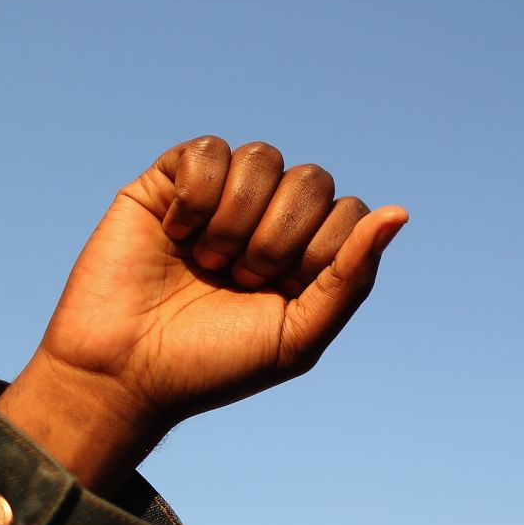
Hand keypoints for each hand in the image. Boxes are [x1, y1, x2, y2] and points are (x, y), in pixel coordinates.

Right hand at [0, 136, 406, 490]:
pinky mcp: (170, 181)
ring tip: (207, 261)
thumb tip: (400, 212)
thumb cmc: (211, 365)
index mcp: (306, 253)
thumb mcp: (297, 336)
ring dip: (237, 218)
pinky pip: (209, 150)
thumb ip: (351, 276)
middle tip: (238, 280)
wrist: (123, 374)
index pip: (349, 211)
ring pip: (263, 157)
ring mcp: (220, 195)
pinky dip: (197, 196)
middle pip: (312, 179)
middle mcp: (268, 217)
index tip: (279, 292)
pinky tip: (175, 233)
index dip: (319, 249)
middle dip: (278, 237)